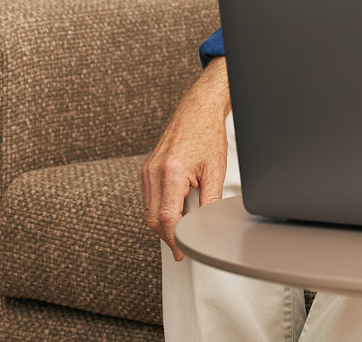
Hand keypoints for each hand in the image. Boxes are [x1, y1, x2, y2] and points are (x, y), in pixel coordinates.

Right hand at [141, 58, 230, 260]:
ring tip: (180, 230)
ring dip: (162, 224)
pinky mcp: (146, 169)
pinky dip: (158, 210)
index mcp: (171, 172)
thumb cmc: (207, 135)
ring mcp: (147, 170)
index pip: (167, 218)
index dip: (174, 239)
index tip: (181, 250)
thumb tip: (207, 223)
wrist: (196, 111)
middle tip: (182, 245)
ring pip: (148, 211)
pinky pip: (148, 198)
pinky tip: (173, 213)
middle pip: (153, 218)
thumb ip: (210, 200)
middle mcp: (154, 172)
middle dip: (167, 235)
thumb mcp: (215, 170)